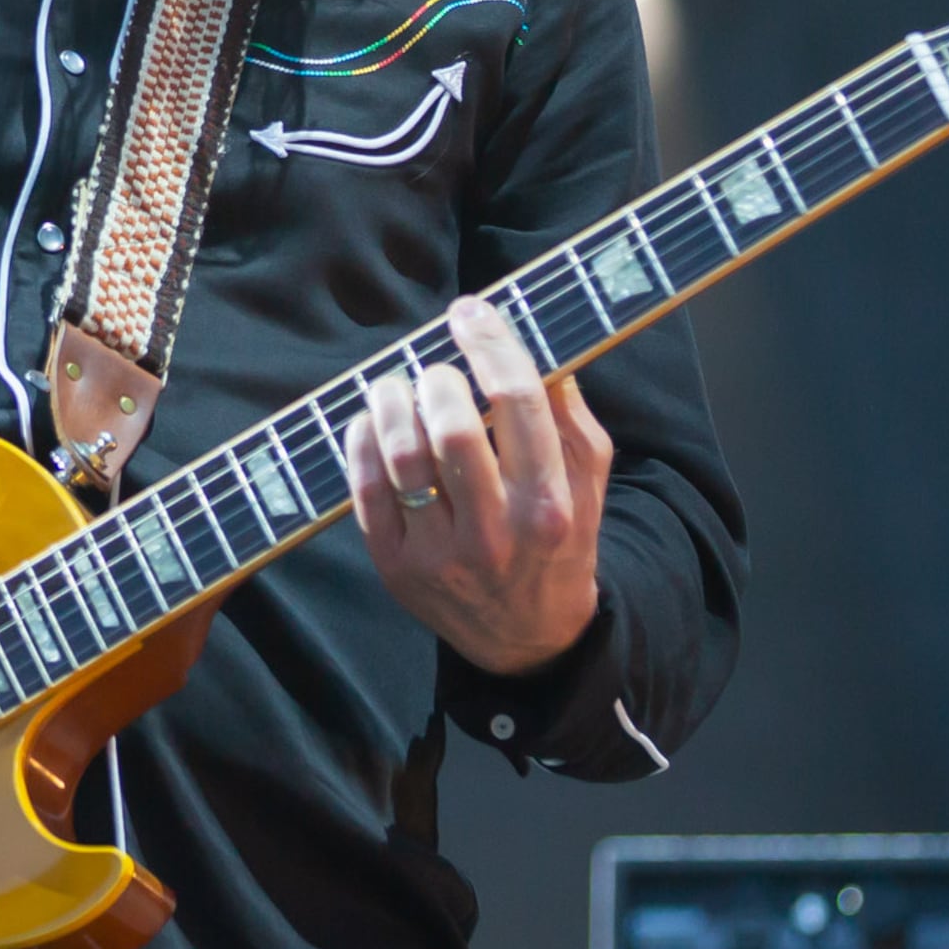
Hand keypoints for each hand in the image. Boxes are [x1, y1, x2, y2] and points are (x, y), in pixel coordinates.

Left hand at [344, 294, 611, 676]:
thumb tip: (535, 343)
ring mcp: (439, 553)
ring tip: (396, 385)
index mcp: (550, 504)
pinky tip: (372, 421)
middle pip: (452, 428)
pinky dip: (360, 441)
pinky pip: (364, 488)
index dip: (490, 342)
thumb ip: (570, 416)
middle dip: (438, 377)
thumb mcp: (588, 483)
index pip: (518, 401)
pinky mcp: (394, 566)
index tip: (470, 311)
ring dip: (391, 402)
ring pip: (401, 456)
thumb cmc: (557, 540)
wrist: (528, 637)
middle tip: (436, 368)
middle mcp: (496, 532)